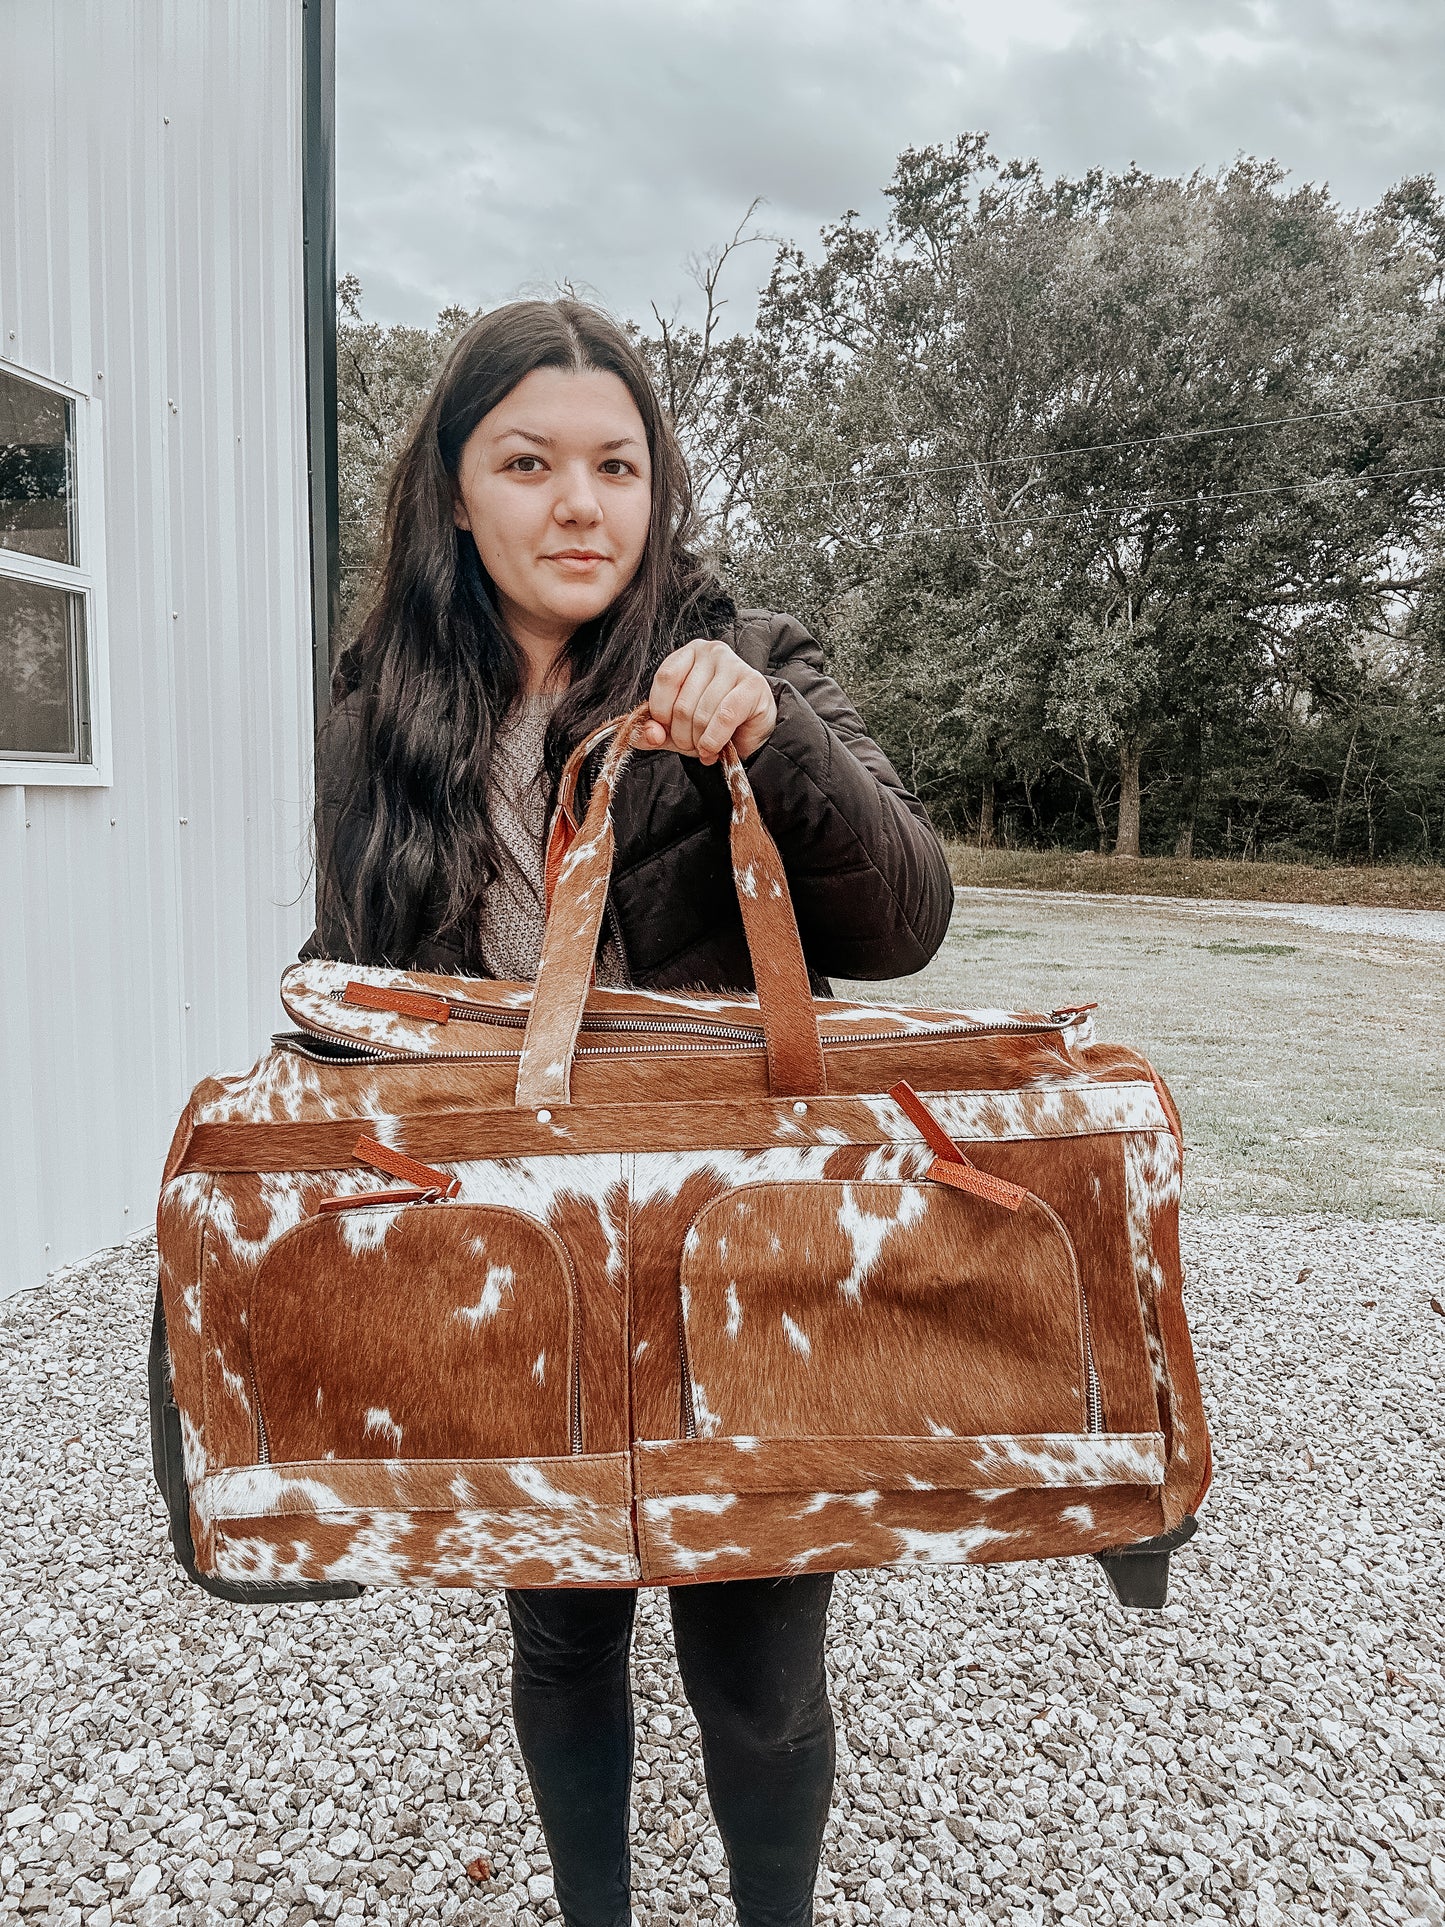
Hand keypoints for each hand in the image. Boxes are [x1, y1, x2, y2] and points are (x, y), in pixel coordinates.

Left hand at [632, 639, 777, 764]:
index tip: (667, 730)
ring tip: (706, 748)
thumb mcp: (674, 728)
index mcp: (689, 654)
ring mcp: (735, 665)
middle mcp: (712, 652)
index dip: (661, 713)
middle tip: (692, 745)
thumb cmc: (712, 723)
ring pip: (702, 713)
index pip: (665, 678)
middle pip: (683, 702)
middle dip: (683, 735)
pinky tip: (714, 749)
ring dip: (700, 741)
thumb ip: (653, 730)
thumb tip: (650, 734)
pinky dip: (714, 740)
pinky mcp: (753, 685)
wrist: (751, 733)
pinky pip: (724, 717)